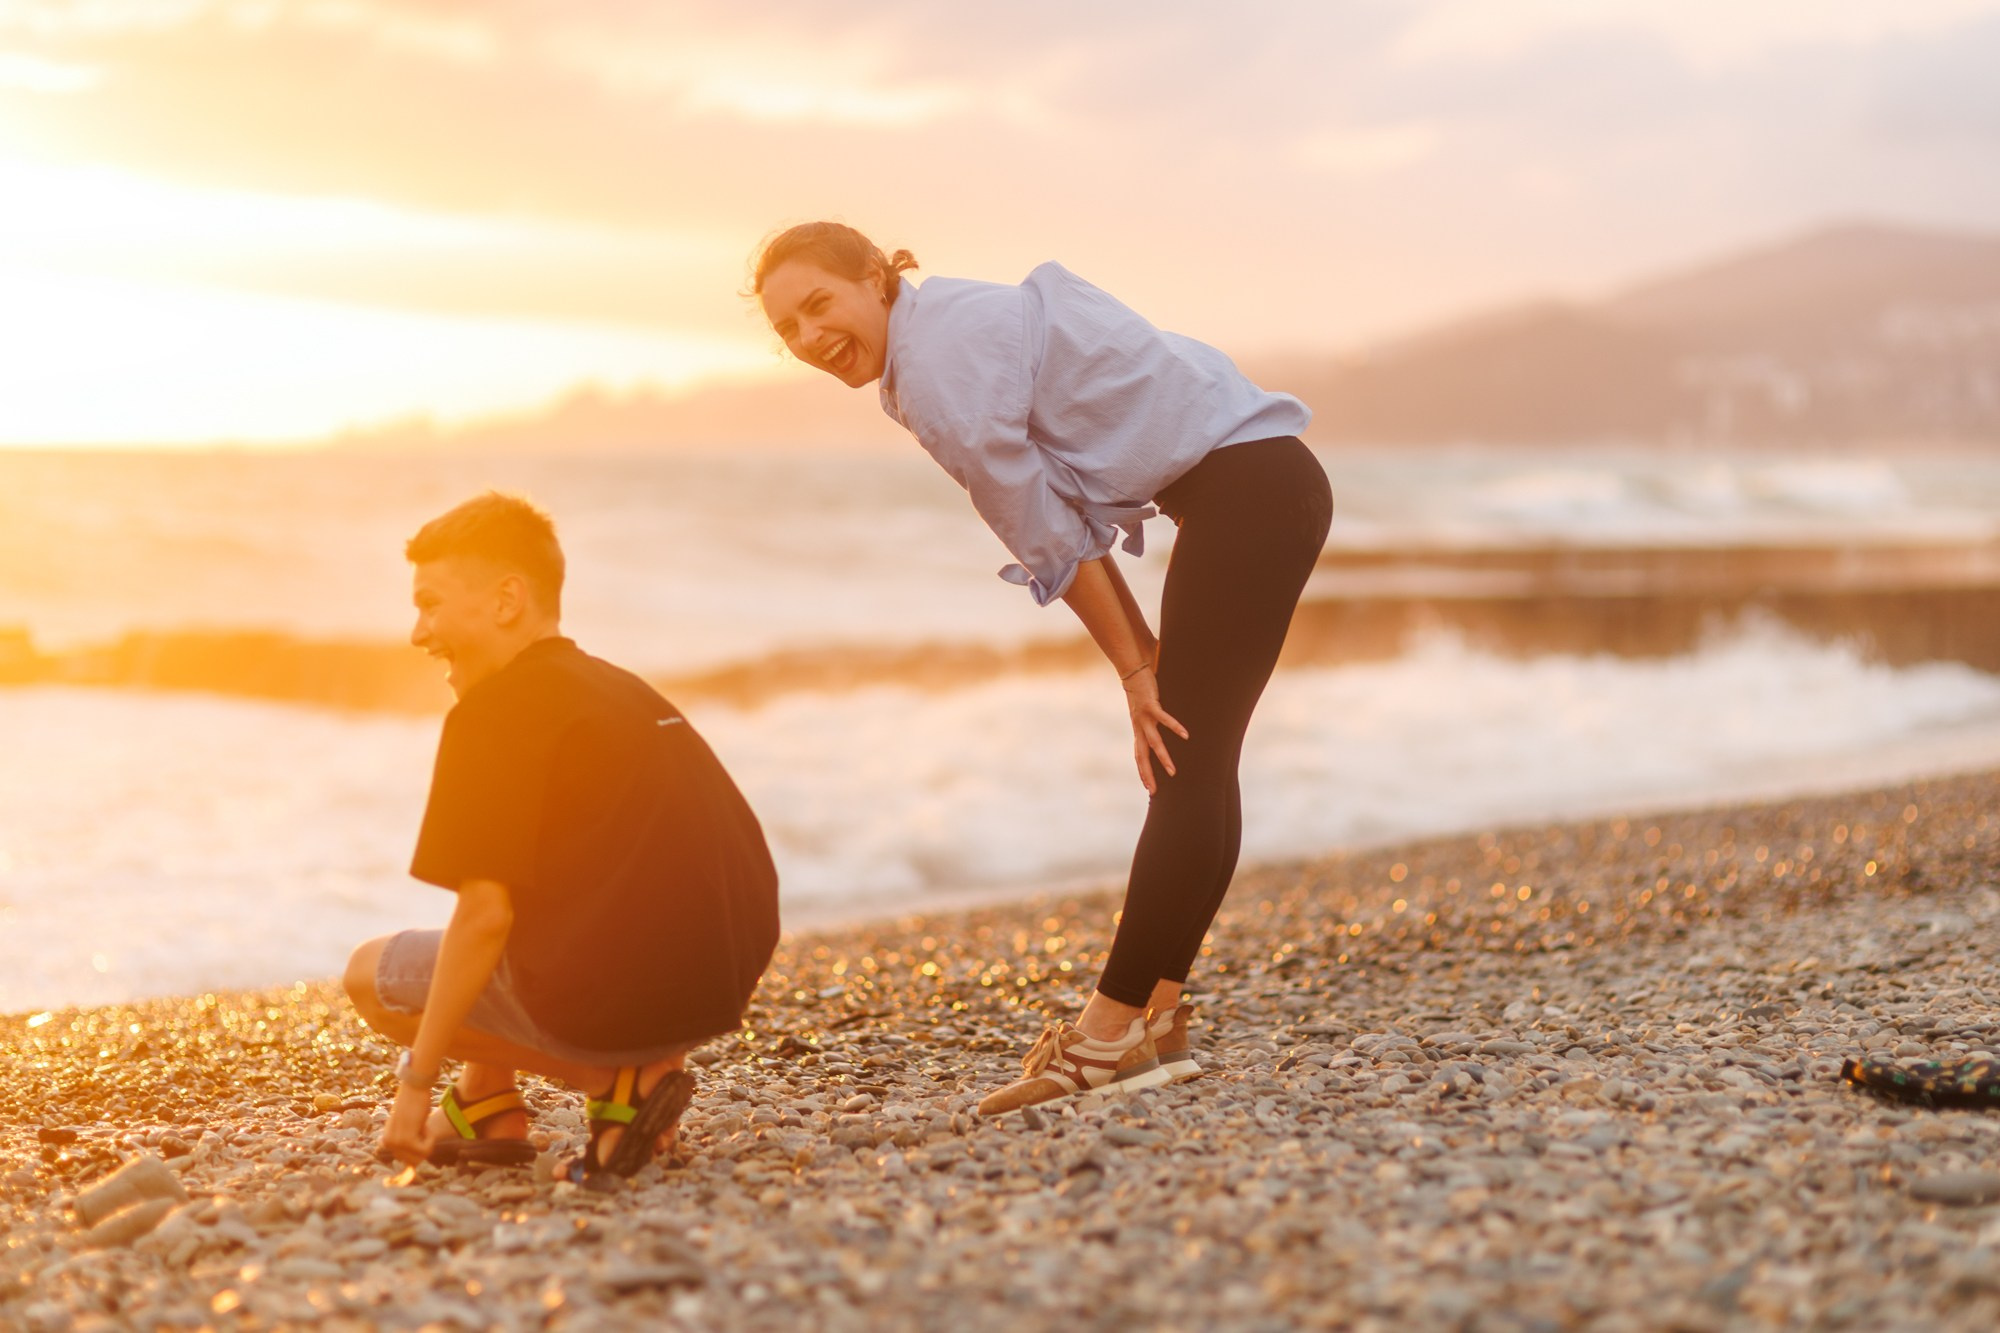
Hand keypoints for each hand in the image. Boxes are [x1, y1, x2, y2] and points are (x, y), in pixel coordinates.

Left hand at [378, 1083, 435, 1166]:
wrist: (414, 1087)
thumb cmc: (414, 1103)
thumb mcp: (408, 1124)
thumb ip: (407, 1141)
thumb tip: (411, 1168)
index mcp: (386, 1140)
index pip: (407, 1160)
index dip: (419, 1145)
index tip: (417, 1127)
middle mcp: (388, 1144)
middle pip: (414, 1161)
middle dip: (423, 1145)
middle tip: (420, 1126)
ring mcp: (396, 1143)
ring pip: (421, 1156)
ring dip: (428, 1141)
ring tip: (421, 1124)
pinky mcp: (406, 1140)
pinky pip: (426, 1150)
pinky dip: (431, 1138)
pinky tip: (424, 1124)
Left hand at [1121, 664, 1187, 794]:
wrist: (1131, 670)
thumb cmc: (1142, 690)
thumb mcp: (1146, 710)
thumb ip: (1153, 720)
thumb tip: (1162, 729)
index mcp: (1138, 729)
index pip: (1138, 755)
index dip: (1142, 771)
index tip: (1148, 788)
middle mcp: (1139, 726)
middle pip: (1142, 755)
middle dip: (1147, 773)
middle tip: (1154, 791)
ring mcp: (1143, 717)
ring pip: (1153, 742)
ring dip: (1163, 758)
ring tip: (1173, 772)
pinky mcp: (1151, 704)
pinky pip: (1164, 719)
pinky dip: (1174, 727)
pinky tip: (1185, 736)